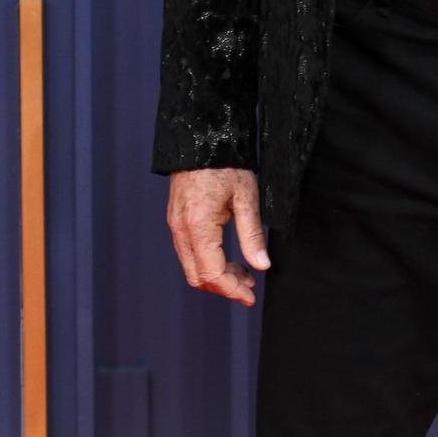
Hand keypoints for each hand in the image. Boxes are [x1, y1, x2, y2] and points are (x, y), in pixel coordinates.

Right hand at [166, 166, 269, 306]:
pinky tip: (228, 258)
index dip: (231, 290)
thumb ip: (252, 234)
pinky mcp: (177, 220)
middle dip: (224, 287)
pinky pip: (188, 253)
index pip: (212, 273)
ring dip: (216, 276)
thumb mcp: (246, 197)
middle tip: (249, 288)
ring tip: (244, 274)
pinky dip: (207, 262)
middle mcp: (181, 230)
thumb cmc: (225, 164)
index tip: (250, 296)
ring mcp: (176, 225)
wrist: (201, 140)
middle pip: (198, 276)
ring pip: (192, 267)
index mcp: (198, 226)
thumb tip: (261, 265)